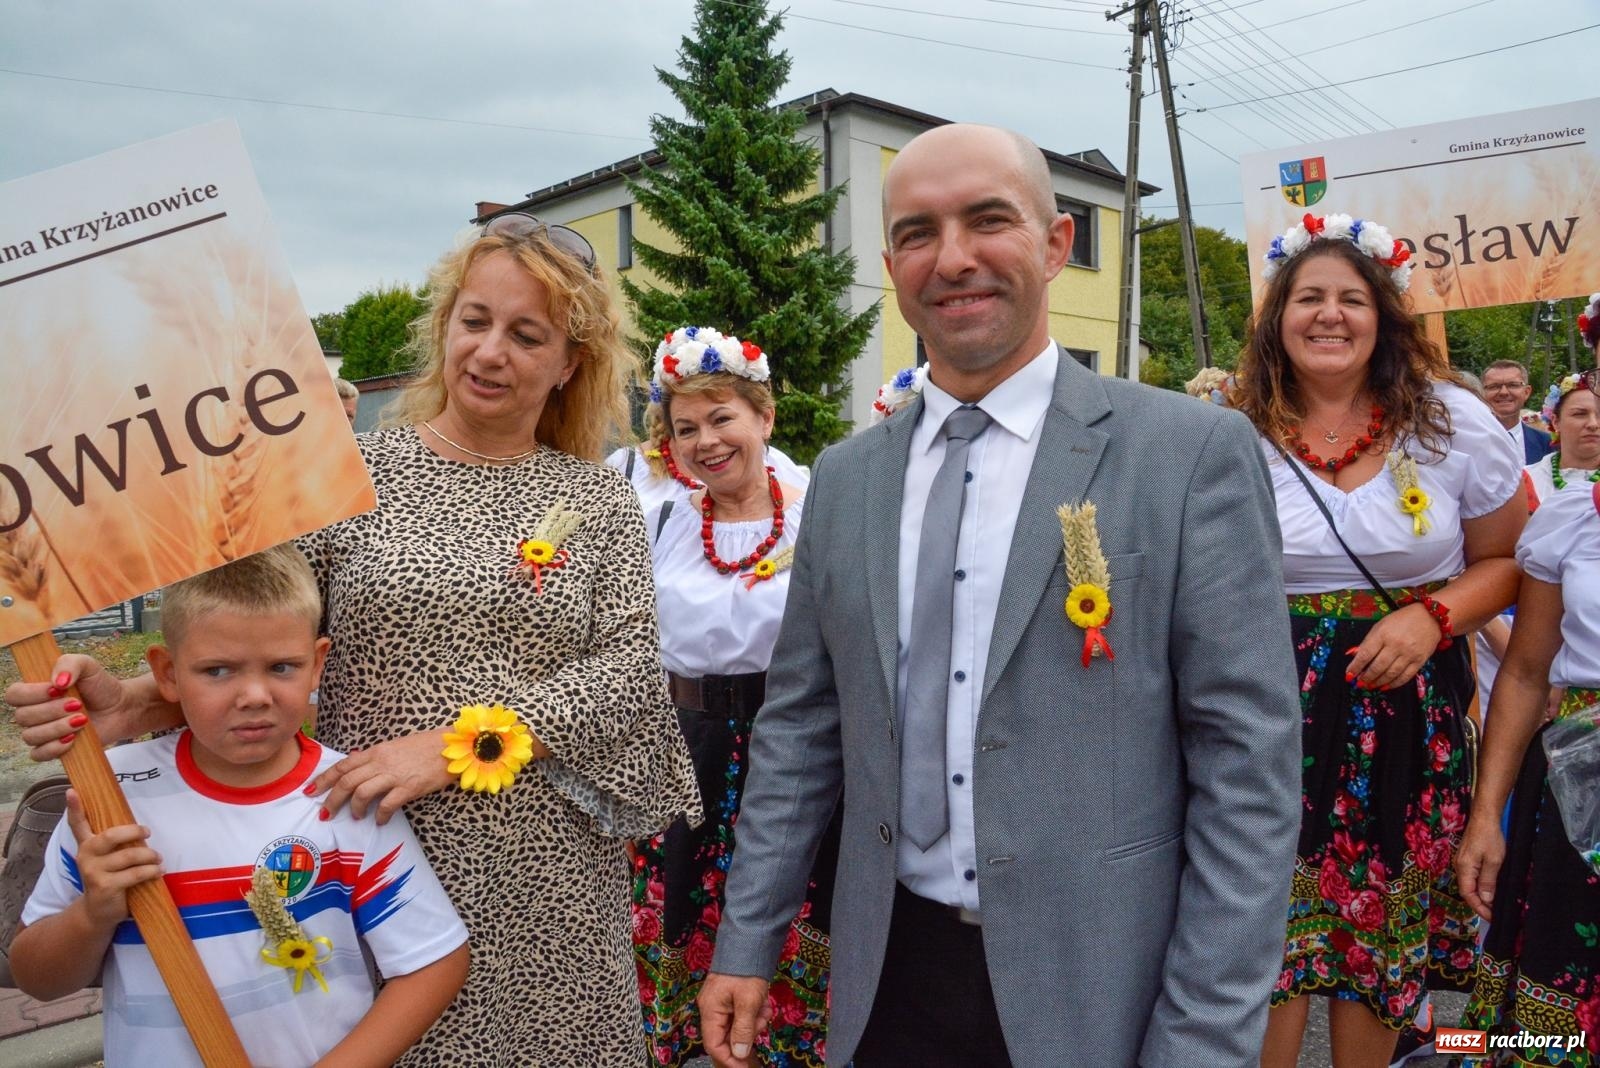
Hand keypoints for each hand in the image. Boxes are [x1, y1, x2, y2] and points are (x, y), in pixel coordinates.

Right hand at [2, 655, 130, 760]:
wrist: (119, 708)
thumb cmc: (99, 686)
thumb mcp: (88, 665)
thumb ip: (70, 664)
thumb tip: (57, 681)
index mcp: (35, 690)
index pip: (14, 694)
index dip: (31, 694)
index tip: (57, 689)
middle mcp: (33, 712)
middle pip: (22, 717)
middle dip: (52, 710)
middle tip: (78, 704)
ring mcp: (42, 731)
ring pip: (30, 736)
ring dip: (57, 728)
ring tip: (82, 720)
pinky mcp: (52, 748)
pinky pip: (38, 754)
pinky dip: (54, 747)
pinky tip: (73, 738)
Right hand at [64, 790, 163, 929]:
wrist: (98, 912)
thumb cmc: (109, 878)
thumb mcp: (107, 858)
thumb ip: (114, 842)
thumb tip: (138, 826)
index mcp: (86, 845)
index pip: (77, 823)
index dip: (74, 807)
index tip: (71, 791)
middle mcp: (86, 856)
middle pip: (110, 835)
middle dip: (133, 831)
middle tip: (147, 832)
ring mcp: (93, 872)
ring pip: (129, 856)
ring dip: (149, 855)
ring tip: (158, 858)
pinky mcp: (105, 886)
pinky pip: (135, 874)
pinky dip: (151, 871)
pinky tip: (158, 871)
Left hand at [305, 730, 454, 824]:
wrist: (451, 746)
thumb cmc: (424, 747)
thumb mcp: (395, 747)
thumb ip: (375, 758)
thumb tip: (356, 765)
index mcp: (376, 751)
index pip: (343, 766)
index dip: (324, 779)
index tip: (310, 791)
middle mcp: (381, 762)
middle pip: (346, 782)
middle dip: (332, 800)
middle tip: (325, 814)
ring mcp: (395, 775)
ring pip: (362, 793)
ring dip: (355, 809)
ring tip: (357, 817)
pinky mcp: (409, 787)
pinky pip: (387, 804)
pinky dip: (380, 815)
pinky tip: (380, 821)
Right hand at [698, 973, 770, 1067]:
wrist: (750, 940)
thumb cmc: (747, 969)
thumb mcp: (749, 1001)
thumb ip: (743, 1030)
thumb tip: (739, 1054)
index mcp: (710, 1009)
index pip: (714, 1045)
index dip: (730, 1059)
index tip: (746, 1067)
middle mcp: (711, 1007)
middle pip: (727, 1036)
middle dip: (748, 1033)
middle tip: (762, 1019)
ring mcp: (720, 1001)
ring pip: (737, 1025)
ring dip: (754, 1021)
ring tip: (764, 1007)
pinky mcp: (730, 996)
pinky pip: (741, 1013)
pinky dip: (754, 1012)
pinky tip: (763, 1002)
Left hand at [1345, 604, 1441, 690]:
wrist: (1430, 617)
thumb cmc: (1401, 620)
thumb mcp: (1380, 625)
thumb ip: (1369, 641)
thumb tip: (1355, 656)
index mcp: (1383, 634)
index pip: (1365, 654)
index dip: (1355, 667)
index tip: (1349, 675)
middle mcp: (1396, 645)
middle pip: (1378, 666)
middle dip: (1367, 677)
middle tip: (1361, 683)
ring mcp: (1409, 654)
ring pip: (1391, 673)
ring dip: (1379, 682)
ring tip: (1370, 686)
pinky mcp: (1420, 660)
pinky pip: (1406, 676)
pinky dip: (1394, 683)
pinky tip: (1386, 686)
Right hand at [1455, 815, 1504, 921]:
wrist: (1484, 817)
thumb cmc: (1489, 836)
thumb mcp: (1494, 861)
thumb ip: (1488, 881)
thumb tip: (1485, 899)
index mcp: (1464, 868)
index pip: (1468, 894)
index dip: (1479, 908)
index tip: (1492, 917)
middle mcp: (1460, 866)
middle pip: (1467, 891)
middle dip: (1480, 904)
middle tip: (1495, 914)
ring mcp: (1463, 862)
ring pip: (1470, 884)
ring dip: (1481, 896)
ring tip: (1494, 904)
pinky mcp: (1468, 858)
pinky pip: (1472, 877)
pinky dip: (1481, 886)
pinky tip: (1490, 889)